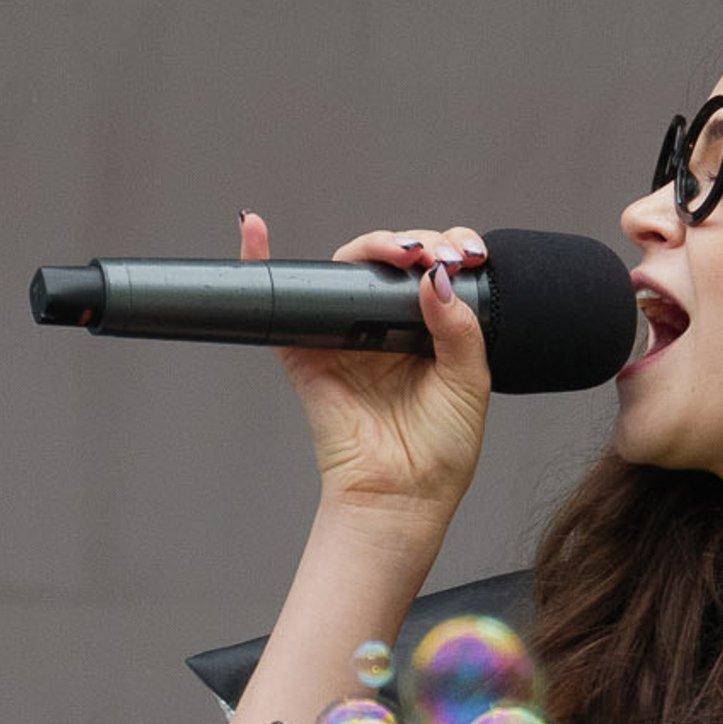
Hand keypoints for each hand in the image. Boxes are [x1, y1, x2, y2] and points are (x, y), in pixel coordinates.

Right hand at [239, 210, 491, 519]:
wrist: (402, 495)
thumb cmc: (440, 450)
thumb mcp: (468, 381)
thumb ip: (459, 326)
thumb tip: (437, 276)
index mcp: (428, 330)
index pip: (434, 269)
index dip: (449, 248)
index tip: (467, 254)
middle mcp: (385, 326)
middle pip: (391, 259)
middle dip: (416, 242)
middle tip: (432, 255)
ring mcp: (344, 335)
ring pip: (348, 269)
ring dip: (371, 245)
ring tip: (396, 251)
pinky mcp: (306, 350)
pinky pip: (283, 300)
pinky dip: (261, 259)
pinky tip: (254, 229)